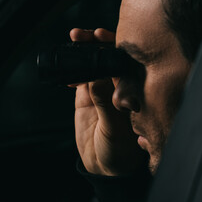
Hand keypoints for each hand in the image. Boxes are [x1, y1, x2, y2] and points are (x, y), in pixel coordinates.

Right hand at [70, 28, 145, 175]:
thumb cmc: (120, 151)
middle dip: (97, 42)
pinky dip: (73, 70)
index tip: (104, 36)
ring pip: (94, 62)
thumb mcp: (113, 128)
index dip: (115, 45)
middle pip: (108, 56)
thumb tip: (96, 79)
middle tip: (84, 35)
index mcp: (134, 90)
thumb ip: (105, 104)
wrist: (105, 167)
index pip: (125, 60)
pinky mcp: (87, 96)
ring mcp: (103, 89)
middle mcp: (120, 86)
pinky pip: (80, 77)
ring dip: (84, 50)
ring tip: (75, 39)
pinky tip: (66, 70)